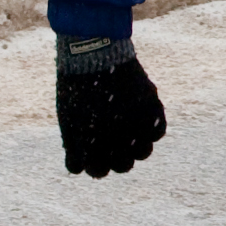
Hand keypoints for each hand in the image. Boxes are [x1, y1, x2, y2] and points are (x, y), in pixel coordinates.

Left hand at [56, 37, 165, 175]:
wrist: (92, 54)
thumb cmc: (77, 87)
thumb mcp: (67, 119)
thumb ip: (73, 146)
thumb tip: (78, 168)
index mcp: (92, 141)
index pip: (98, 171)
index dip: (96, 168)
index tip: (95, 161)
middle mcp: (116, 136)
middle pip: (123, 166)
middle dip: (116, 161)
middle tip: (113, 152)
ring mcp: (135, 122)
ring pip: (143, 152)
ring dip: (136, 149)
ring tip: (130, 139)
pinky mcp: (150, 107)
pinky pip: (158, 132)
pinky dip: (151, 132)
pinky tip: (142, 126)